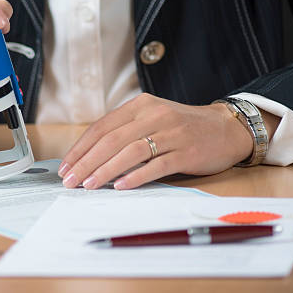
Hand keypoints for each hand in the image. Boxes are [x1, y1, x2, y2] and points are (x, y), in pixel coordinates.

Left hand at [58, 93, 277, 189]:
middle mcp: (154, 115)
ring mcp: (171, 133)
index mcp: (140, 106)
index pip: (101, 127)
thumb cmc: (181, 128)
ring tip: (89, 185)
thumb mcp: (151, 119)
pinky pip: (156, 165)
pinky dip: (136, 176)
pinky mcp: (186, 152)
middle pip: (111, 140)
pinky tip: (120, 186)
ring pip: (130, 152)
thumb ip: (124, 131)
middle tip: (70, 181)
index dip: (80, 148)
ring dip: (105, 170)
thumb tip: (89, 157)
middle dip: (86, 162)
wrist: (226, 128)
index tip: (66, 167)